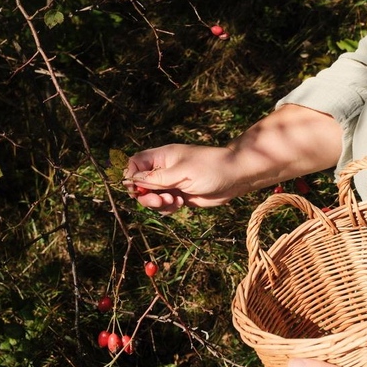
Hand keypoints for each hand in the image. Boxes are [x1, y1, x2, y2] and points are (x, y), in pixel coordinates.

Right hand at [124, 144, 249, 213]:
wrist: (235, 178)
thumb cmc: (211, 167)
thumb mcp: (182, 172)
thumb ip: (157, 178)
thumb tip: (132, 179)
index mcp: (163, 157)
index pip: (136, 163)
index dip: (131, 175)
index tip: (135, 188)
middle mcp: (165, 170)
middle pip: (140, 184)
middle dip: (146, 195)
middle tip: (159, 200)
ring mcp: (172, 184)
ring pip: (151, 197)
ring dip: (158, 203)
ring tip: (175, 201)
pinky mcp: (180, 196)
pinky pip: (164, 206)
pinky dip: (168, 209)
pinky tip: (181, 205)